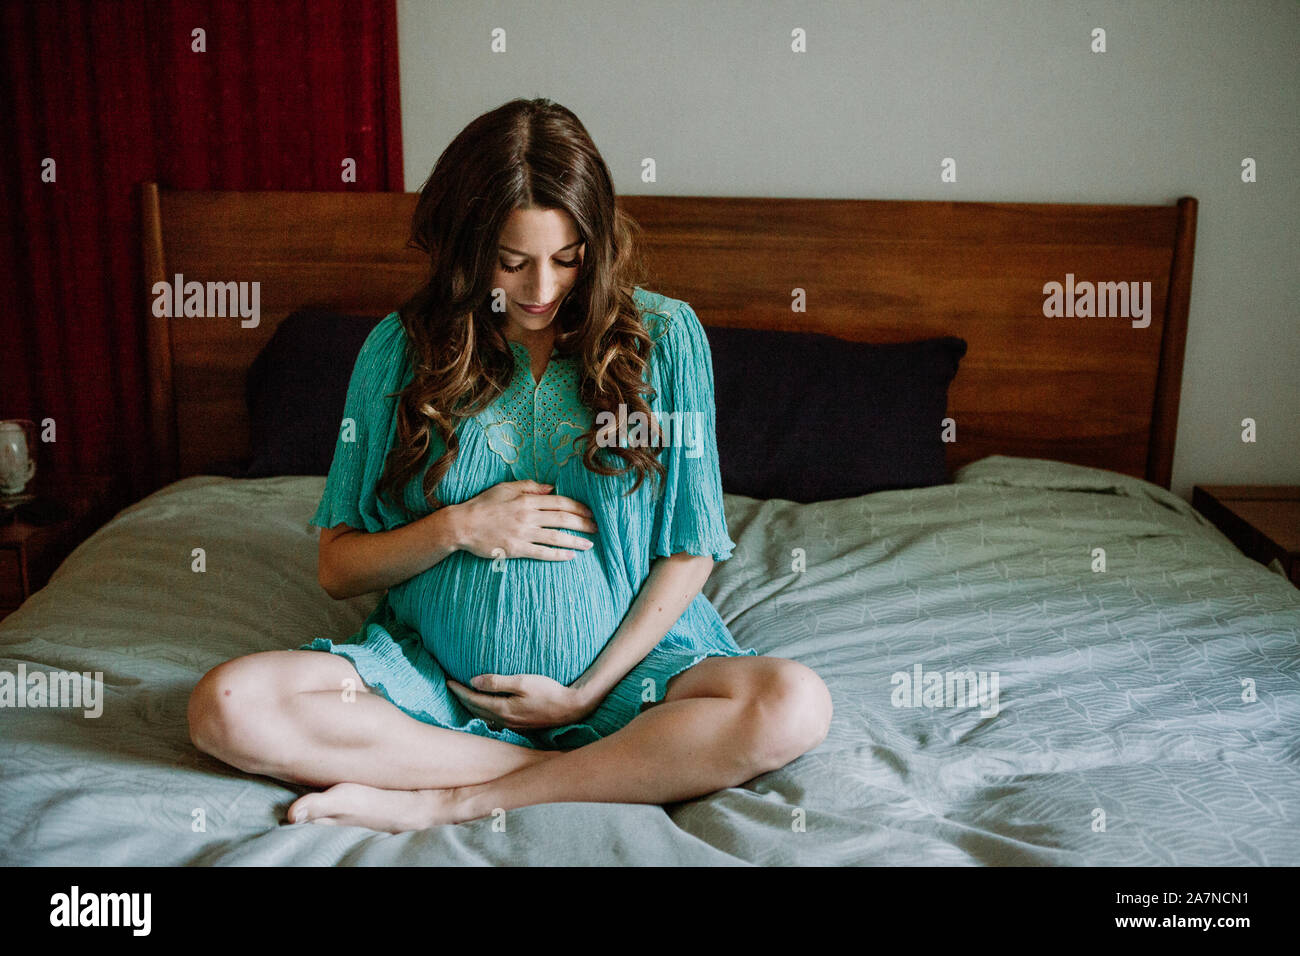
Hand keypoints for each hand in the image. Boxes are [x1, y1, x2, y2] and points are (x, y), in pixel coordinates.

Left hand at [446, 673, 595, 729]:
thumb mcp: (523, 681)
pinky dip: (483, 713)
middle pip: (475, 710)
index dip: (459, 690)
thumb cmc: (549, 691)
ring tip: (463, 698)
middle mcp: (504, 720)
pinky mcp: (519, 726)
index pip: (473, 699)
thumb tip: (474, 681)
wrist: (571, 708)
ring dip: (471, 708)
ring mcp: (512, 725)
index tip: (447, 681)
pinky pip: (493, 721)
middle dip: (461, 699)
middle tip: (451, 688)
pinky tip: (484, 710)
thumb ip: (497, 682)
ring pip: (483, 717)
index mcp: (502, 709)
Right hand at [455, 479, 597, 561]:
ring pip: (556, 537)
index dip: (578, 507)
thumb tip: (552, 488)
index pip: (560, 502)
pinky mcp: (516, 549)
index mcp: (527, 499)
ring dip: (576, 540)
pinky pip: (542, 553)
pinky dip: (558, 555)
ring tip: (590, 544)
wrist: (462, 525)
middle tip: (597, 528)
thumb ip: (529, 486)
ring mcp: (523, 533)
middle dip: (583, 523)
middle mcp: (528, 516)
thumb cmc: (483, 504)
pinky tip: (570, 556)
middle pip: (563, 519)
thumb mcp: (505, 488)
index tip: (590, 511)